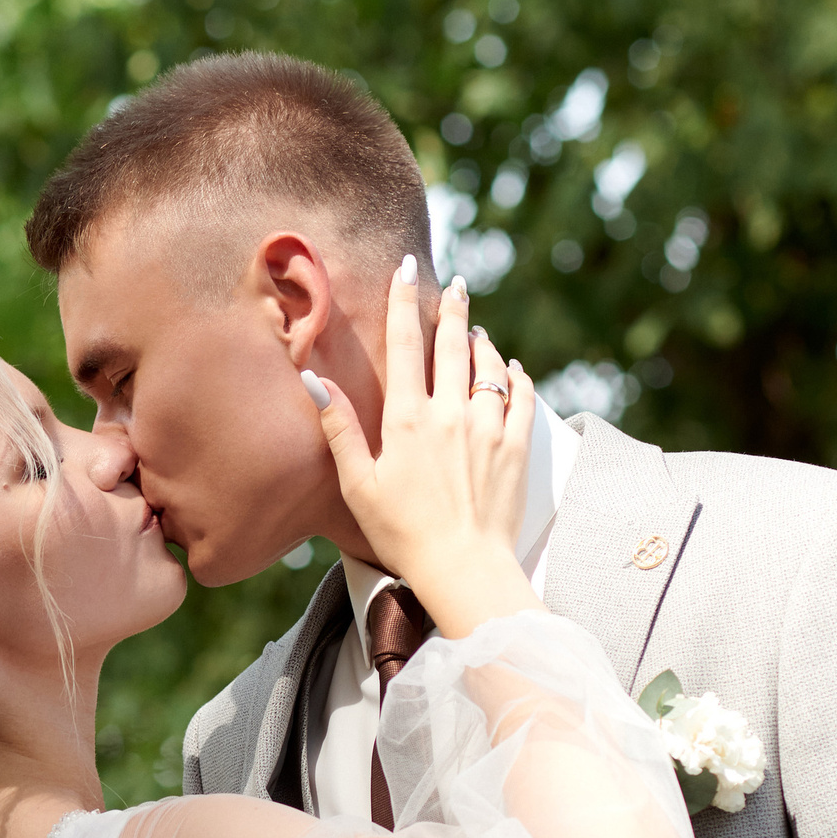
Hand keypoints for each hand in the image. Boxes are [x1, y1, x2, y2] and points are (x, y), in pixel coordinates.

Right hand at [305, 259, 540, 638]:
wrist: (464, 567)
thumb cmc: (402, 533)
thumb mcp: (357, 485)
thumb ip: (340, 429)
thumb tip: (315, 381)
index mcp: (408, 420)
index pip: (404, 346)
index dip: (403, 302)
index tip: (406, 270)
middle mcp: (451, 414)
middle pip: (452, 345)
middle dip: (452, 308)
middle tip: (455, 283)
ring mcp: (489, 428)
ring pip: (488, 365)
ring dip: (481, 341)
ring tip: (475, 327)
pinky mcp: (517, 447)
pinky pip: (522, 396)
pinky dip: (516, 375)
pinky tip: (511, 367)